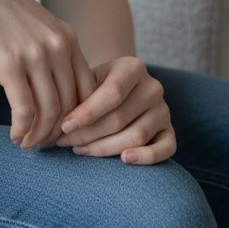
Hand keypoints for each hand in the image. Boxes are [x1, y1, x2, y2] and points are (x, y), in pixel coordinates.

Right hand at [0, 0, 97, 148]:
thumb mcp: (32, 25)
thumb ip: (47, 50)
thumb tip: (49, 84)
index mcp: (67, 37)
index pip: (88, 90)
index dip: (77, 117)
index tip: (61, 131)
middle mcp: (59, 46)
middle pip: (72, 105)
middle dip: (59, 132)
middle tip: (43, 145)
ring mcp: (36, 55)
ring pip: (50, 113)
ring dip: (39, 136)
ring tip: (26, 144)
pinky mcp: (10, 64)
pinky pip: (25, 110)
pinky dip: (22, 130)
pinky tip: (14, 136)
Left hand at [54, 56, 176, 163]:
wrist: (117, 90)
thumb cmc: (95, 87)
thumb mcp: (87, 82)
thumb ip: (78, 97)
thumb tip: (59, 125)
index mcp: (133, 67)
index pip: (113, 93)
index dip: (87, 113)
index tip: (64, 126)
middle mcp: (153, 87)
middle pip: (120, 118)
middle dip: (88, 134)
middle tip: (64, 142)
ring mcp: (164, 110)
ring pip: (136, 136)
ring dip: (104, 148)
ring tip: (79, 150)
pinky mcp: (169, 132)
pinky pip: (165, 149)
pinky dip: (146, 157)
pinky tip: (124, 159)